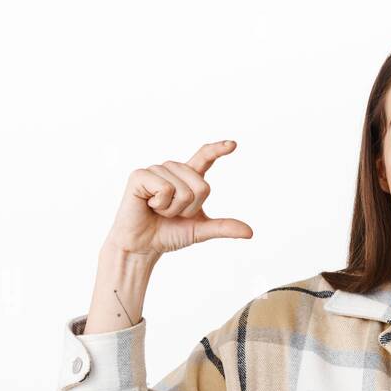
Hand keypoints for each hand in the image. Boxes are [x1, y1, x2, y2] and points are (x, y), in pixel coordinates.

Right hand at [104, 140, 253, 256]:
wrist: (143, 246)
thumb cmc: (169, 234)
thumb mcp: (200, 230)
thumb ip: (224, 227)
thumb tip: (250, 233)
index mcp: (188, 178)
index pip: (205, 157)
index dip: (218, 150)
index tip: (233, 144)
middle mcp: (173, 169)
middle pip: (202, 186)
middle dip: (190, 208)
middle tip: (171, 214)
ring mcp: (156, 170)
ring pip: (183, 189)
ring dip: (173, 209)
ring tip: (158, 210)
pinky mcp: (140, 175)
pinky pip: (165, 188)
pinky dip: (160, 204)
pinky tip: (148, 205)